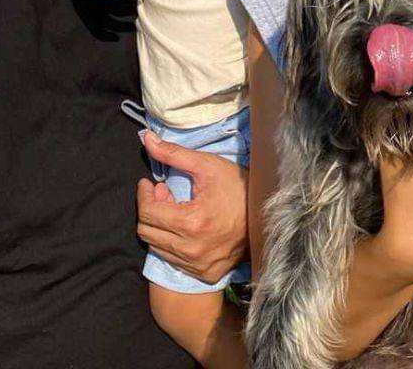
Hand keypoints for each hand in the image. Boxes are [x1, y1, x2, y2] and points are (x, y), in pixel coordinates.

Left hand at [136, 132, 248, 282]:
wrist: (269, 214)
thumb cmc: (237, 186)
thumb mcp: (206, 165)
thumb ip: (173, 153)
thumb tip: (147, 139)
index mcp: (191, 222)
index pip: (147, 212)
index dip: (143, 194)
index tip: (149, 183)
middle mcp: (192, 250)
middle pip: (147, 232)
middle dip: (149, 209)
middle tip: (162, 193)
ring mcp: (198, 266)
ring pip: (157, 248)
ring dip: (159, 226)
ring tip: (174, 207)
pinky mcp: (204, 274)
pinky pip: (173, 260)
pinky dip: (172, 242)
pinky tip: (183, 225)